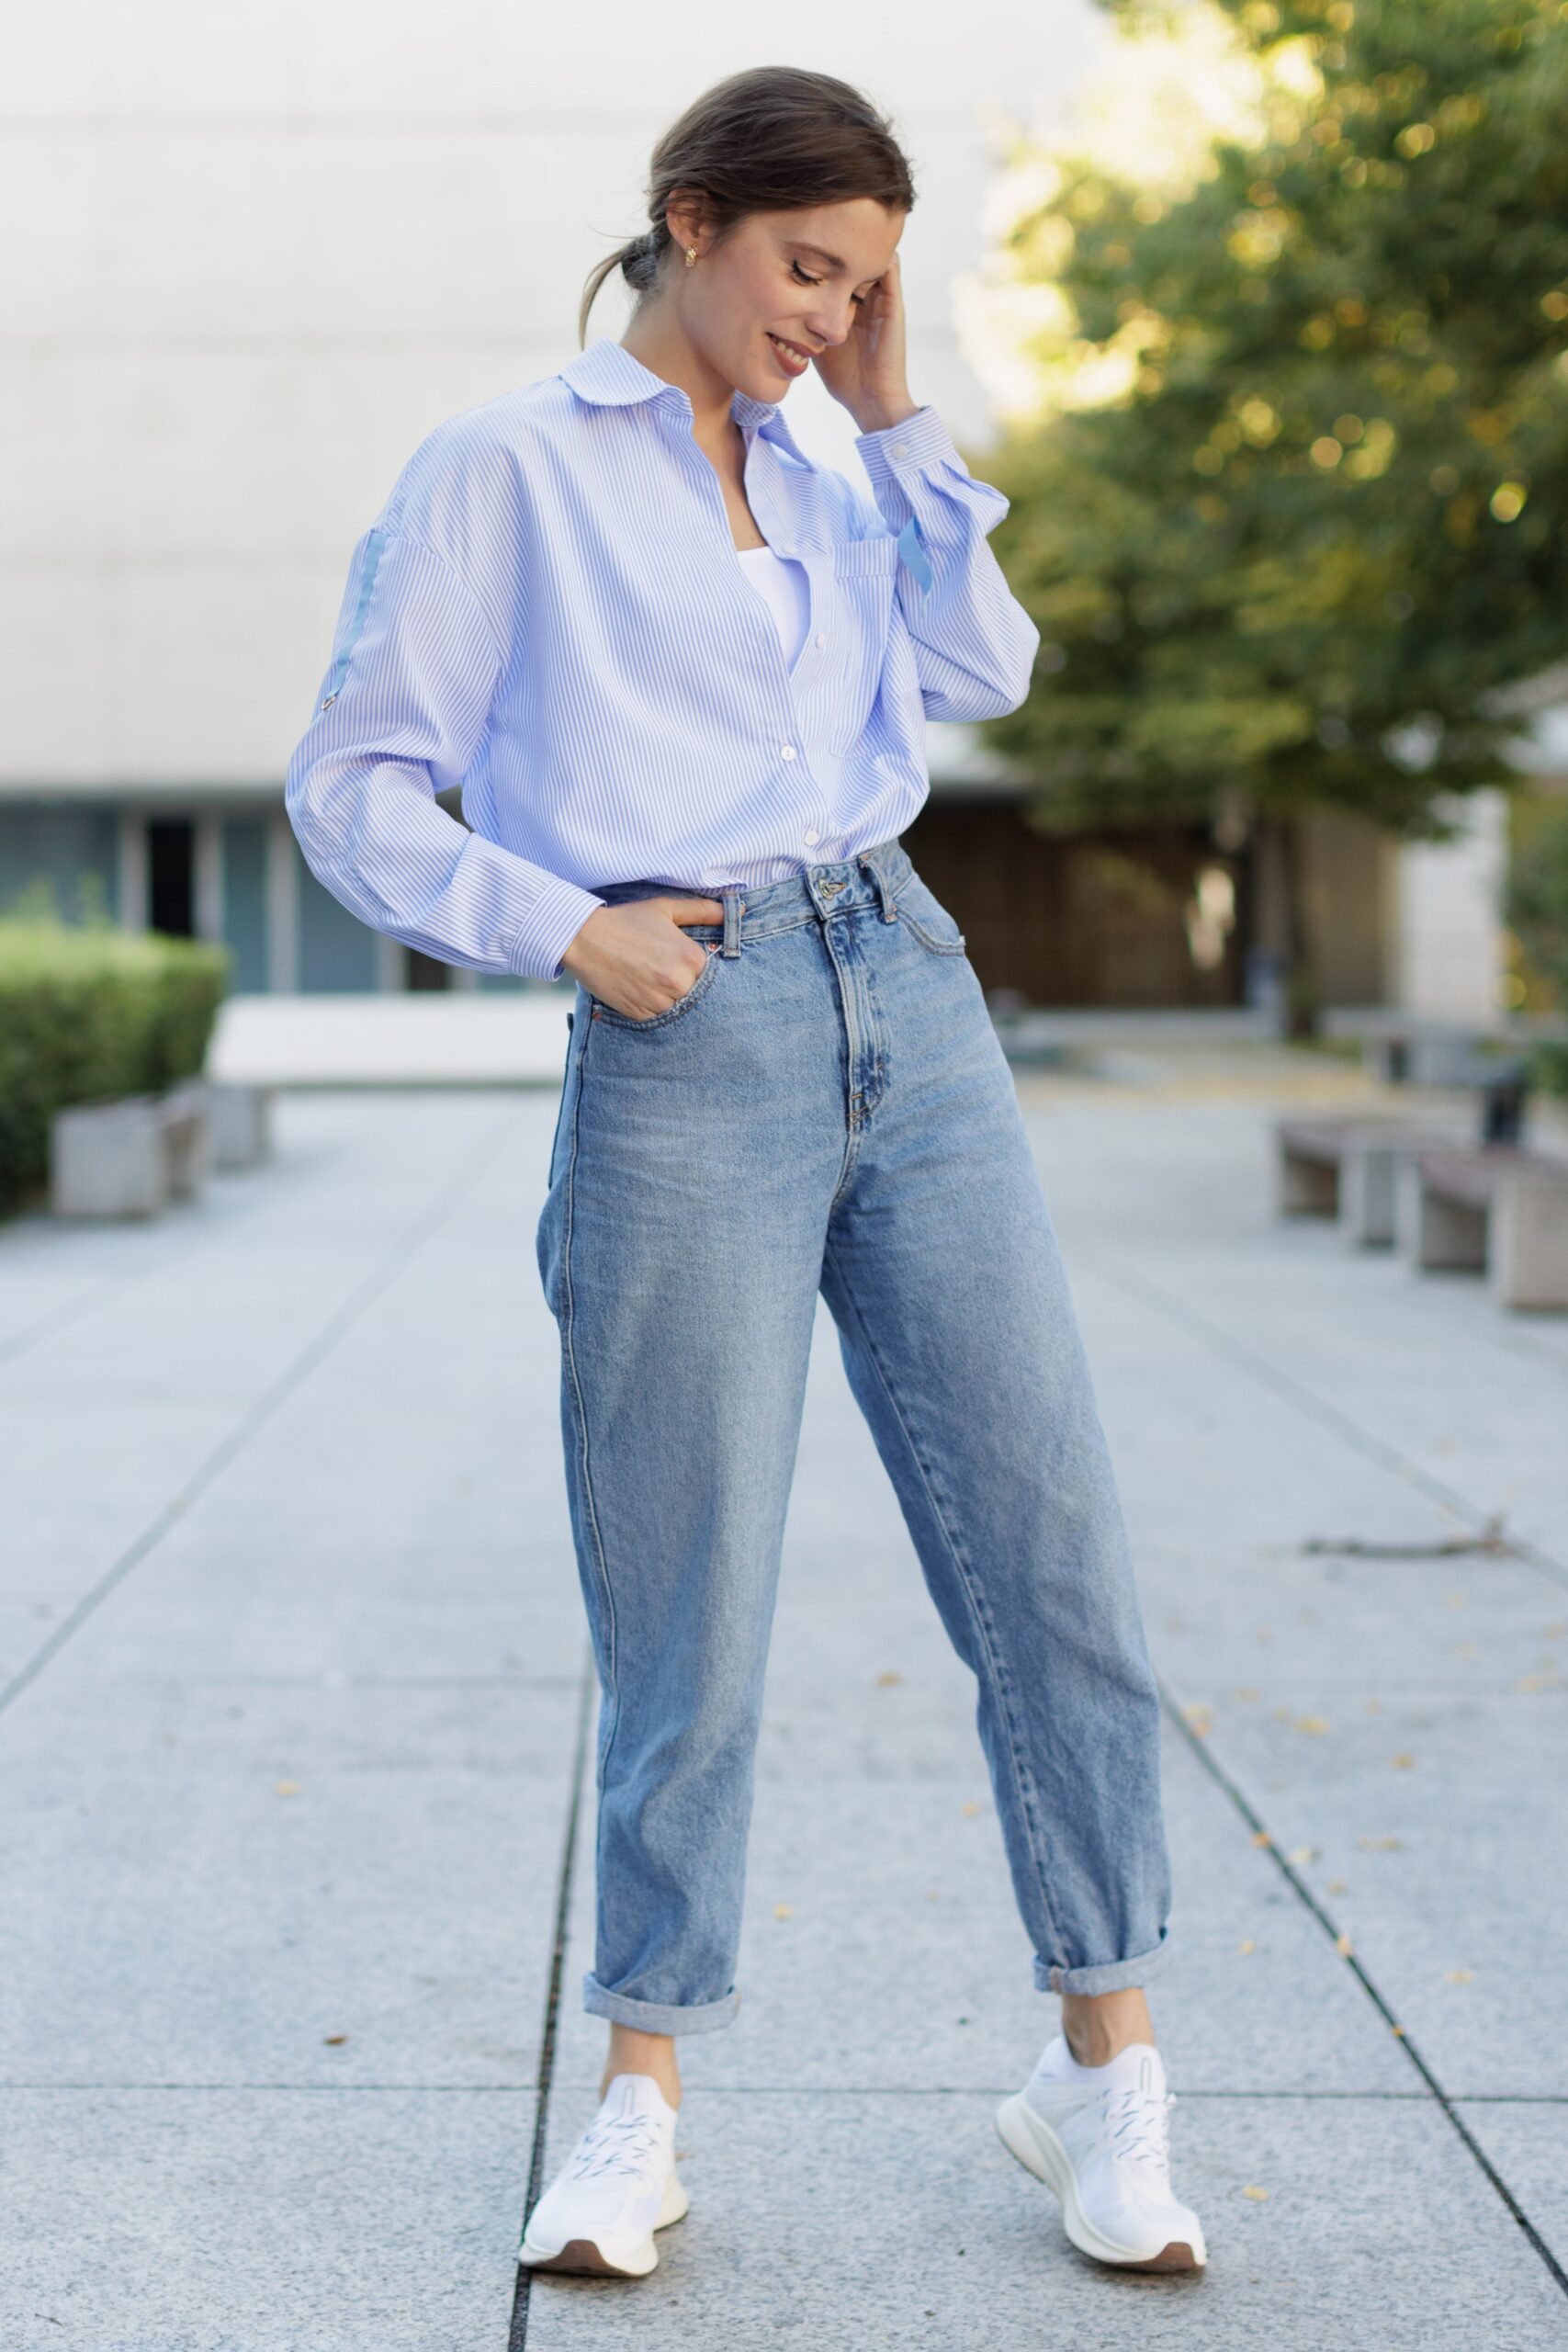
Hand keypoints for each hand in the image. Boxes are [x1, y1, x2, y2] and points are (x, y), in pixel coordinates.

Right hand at [561, 895, 724, 1020]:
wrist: (585, 938)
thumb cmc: (627, 921)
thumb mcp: (666, 908)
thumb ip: (703, 911)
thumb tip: (737, 911)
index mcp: (691, 958)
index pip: (709, 973)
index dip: (693, 967)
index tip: (675, 959)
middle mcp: (679, 983)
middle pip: (694, 993)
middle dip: (681, 984)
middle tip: (658, 968)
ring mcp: (659, 1001)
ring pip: (677, 1008)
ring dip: (667, 997)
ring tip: (647, 977)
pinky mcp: (640, 1014)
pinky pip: (657, 1018)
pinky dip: (651, 1007)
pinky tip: (638, 988)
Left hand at [812, 251, 918, 435]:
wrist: (871, 400)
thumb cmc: (843, 379)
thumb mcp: (815, 340)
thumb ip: (804, 320)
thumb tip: (775, 303)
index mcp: (851, 304)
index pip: (840, 267)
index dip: (824, 253)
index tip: (802, 245)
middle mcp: (868, 296)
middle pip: (856, 255)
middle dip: (839, 243)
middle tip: (817, 234)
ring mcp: (883, 297)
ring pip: (874, 255)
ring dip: (857, 246)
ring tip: (835, 240)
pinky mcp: (894, 302)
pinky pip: (891, 267)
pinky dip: (875, 256)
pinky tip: (852, 257)